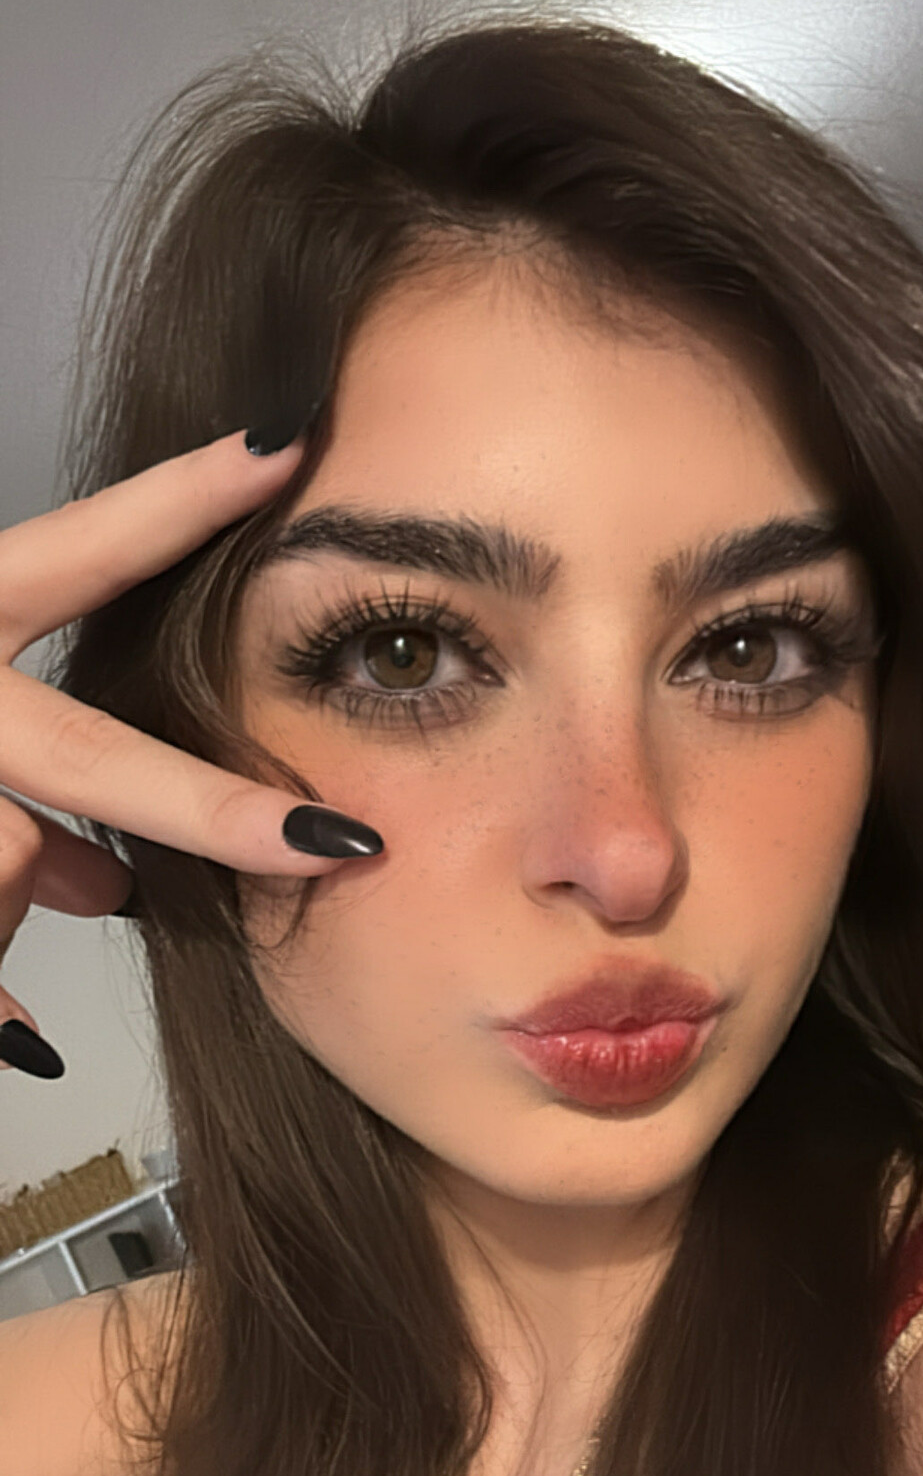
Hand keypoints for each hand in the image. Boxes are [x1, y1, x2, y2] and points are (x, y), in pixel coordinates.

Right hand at [0, 430, 380, 1075]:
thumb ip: (27, 786)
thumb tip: (111, 887)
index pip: (79, 550)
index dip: (181, 499)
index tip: (288, 436)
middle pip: (81, 754)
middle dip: (214, 811)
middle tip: (336, 845)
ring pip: (10, 860)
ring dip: (21, 896)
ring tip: (59, 896)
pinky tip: (27, 1039)